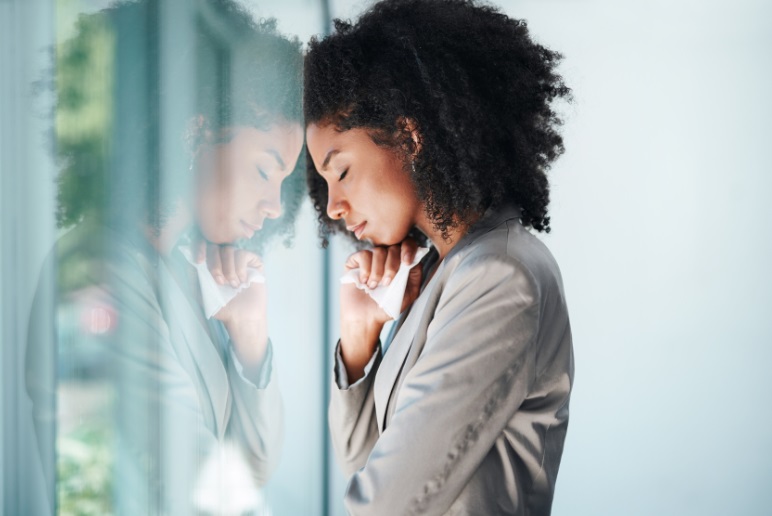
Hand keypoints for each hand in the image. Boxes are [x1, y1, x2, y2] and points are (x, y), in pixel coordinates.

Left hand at [197, 241, 268, 366]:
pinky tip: (242, 281)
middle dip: (215, 264)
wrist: (242, 317)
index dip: (199, 248)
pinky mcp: (254, 261)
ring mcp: (240, 259)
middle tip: (219, 282)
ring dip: (228, 269)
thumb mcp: (201, 293)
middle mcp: (225, 258)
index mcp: (211, 263)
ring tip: (232, 285)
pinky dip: (240, 268)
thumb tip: (188, 260)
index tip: (199, 261)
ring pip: (230, 250)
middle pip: (216, 246)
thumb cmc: (222, 307)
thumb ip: (194, 278)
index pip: (203, 245)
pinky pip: (243, 254)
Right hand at [339, 239, 421, 380]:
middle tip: (387, 283)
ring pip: (378, 251)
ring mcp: (370, 258)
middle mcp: (385, 257)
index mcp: (400, 262)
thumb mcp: (409, 293)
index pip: (407, 244)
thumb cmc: (388, 306)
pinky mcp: (355, 261)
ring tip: (374, 286)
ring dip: (378, 271)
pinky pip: (363, 255)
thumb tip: (417, 257)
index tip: (407, 262)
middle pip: (393, 247)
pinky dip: (365, 269)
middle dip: (392, 266)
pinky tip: (364, 282)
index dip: (409, 249)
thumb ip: (415, 275)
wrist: (366, 318)